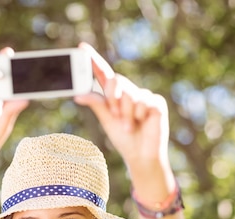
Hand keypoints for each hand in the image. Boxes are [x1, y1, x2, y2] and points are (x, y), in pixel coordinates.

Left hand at [74, 43, 169, 168]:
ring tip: (129, 126)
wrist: (140, 156)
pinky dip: (139, 114)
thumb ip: (96, 104)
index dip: (93, 59)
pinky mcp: (156, 102)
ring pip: (130, 93)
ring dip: (126, 113)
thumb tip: (78, 94)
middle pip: (117, 80)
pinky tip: (143, 123)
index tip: (82, 47)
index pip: (103, 73)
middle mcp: (129, 92)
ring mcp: (144, 96)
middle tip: (115, 115)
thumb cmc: (123, 139)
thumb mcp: (106, 120)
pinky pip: (144, 100)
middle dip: (113, 98)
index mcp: (114, 95)